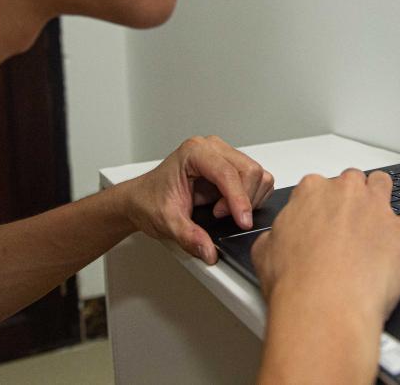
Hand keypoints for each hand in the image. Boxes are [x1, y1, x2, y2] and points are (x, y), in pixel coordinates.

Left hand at [120, 135, 274, 263]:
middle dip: (243, 200)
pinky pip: (256, 179)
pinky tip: (229, 207)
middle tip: (222, 217)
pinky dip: (250, 197)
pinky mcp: (231, 166)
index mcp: (194, 152)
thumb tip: (210, 250)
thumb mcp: (167, 222)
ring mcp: (223, 155)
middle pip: (249, 171)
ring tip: (222, 211)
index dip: (239, 199)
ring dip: (248, 199)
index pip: (228, 173)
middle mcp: (211, 148)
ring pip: (257, 174)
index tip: (242, 221)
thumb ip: (189, 237)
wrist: (142, 199)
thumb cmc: (150, 200)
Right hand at [251, 169, 399, 326]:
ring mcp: (377, 208)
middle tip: (347, 229)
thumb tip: (277, 238)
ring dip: (380, 200)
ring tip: (375, 226)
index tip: (323, 223)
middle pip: (353, 181)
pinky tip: (397, 248)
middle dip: (352, 200)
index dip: (322, 207)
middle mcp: (346, 192)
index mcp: (311, 191)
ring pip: (384, 185)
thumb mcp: (264, 252)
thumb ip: (276, 235)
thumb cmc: (296, 283)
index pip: (320, 186)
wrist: (325, 308)